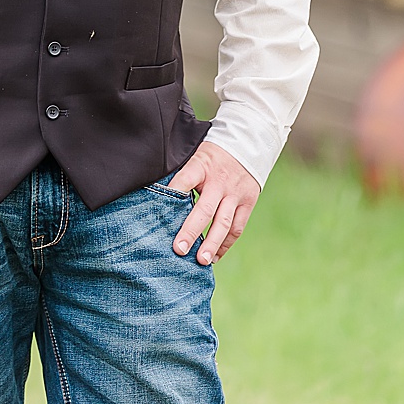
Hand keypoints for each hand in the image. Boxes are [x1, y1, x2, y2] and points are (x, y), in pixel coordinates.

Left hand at [167, 141, 261, 265]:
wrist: (248, 143)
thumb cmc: (211, 154)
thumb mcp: (193, 154)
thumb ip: (180, 173)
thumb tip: (155, 193)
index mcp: (201, 165)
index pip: (184, 179)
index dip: (172, 193)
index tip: (159, 210)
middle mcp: (219, 182)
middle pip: (204, 210)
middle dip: (191, 231)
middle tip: (179, 250)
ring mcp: (235, 194)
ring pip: (223, 223)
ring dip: (212, 244)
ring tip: (200, 261)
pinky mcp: (248, 202)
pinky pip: (237, 226)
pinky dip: (226, 243)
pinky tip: (215, 256)